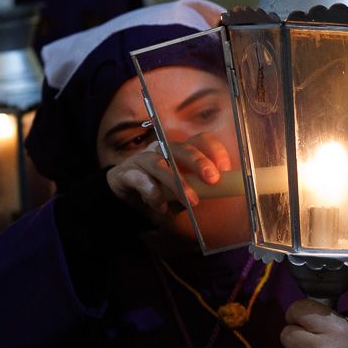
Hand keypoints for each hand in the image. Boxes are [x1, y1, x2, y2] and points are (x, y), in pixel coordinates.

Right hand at [106, 131, 230, 221]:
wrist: (122, 200)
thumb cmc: (157, 193)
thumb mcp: (181, 194)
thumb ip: (198, 191)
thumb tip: (220, 192)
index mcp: (179, 152)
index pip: (200, 141)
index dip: (214, 151)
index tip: (225, 169)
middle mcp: (162, 151)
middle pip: (182, 149)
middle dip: (199, 162)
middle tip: (212, 179)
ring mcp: (142, 160)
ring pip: (161, 164)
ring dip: (178, 183)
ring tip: (191, 201)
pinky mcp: (126, 173)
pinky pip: (140, 179)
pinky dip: (152, 193)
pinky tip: (161, 206)